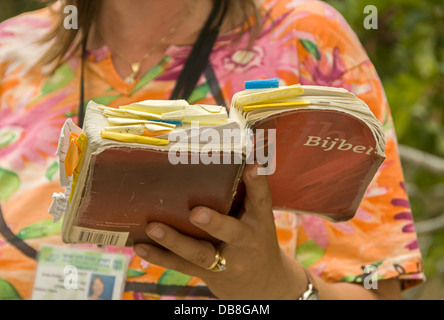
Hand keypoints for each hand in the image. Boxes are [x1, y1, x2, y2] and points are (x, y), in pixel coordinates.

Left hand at [134, 164, 304, 298]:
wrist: (261, 282)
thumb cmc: (255, 237)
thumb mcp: (259, 216)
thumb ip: (248, 192)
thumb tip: (238, 157)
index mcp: (259, 221)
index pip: (261, 200)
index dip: (257, 183)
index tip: (252, 167)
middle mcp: (244, 242)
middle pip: (231, 234)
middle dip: (214, 224)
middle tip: (196, 213)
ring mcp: (225, 261)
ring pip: (200, 254)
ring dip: (175, 241)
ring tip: (153, 228)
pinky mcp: (206, 273)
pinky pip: (181, 265)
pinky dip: (160, 257)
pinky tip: (141, 246)